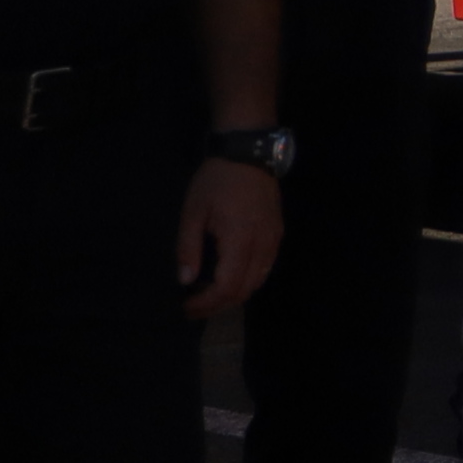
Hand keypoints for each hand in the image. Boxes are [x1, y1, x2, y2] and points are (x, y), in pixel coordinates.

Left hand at [177, 156, 284, 320]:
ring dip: (233, 295)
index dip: (206, 303)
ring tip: (208, 295)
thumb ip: (188, 248)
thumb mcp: (192, 212)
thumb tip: (185, 280)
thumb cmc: (216, 181)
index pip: (226, 286)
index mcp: (239, 239)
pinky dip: (246, 281)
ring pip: (257, 282)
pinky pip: (265, 268)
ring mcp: (273, 240)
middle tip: (194, 308)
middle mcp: (262, 244)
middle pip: (244, 290)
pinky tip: (228, 276)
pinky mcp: (277, 235)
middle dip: (218, 305)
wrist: (248, 154)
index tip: (185, 307)